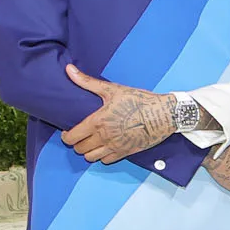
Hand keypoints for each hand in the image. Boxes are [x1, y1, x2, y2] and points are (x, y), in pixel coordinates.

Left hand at [61, 65, 175, 162]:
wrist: (164, 114)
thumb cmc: (139, 100)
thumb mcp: (112, 89)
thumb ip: (87, 81)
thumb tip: (68, 69)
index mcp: (97, 122)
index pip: (72, 137)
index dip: (66, 136)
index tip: (68, 132)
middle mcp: (104, 137)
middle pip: (79, 149)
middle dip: (77, 143)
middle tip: (81, 136)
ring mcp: (115, 146)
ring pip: (91, 157)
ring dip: (88, 151)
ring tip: (92, 143)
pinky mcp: (126, 152)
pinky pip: (106, 161)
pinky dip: (102, 156)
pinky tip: (105, 147)